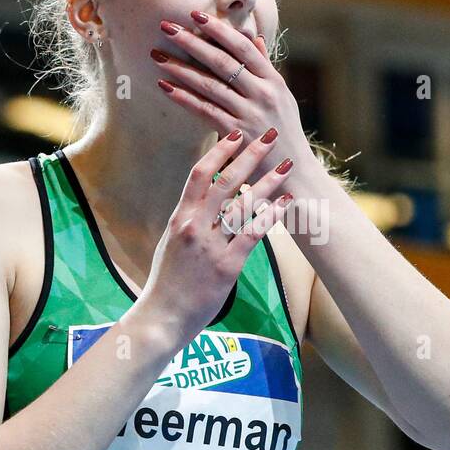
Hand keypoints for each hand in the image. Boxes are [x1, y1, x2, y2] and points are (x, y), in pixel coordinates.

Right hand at [135, 128, 296, 343]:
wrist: (162, 316)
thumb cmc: (167, 284)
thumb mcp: (171, 244)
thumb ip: (188, 222)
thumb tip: (204, 204)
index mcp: (179, 218)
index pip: (199, 174)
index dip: (219, 151)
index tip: (235, 133)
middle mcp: (194, 226)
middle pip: (225, 181)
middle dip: (250, 154)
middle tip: (268, 135)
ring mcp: (210, 245)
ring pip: (243, 204)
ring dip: (269, 181)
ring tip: (287, 164)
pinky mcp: (226, 266)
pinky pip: (253, 234)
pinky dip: (272, 215)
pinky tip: (287, 203)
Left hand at [153, 13, 312, 182]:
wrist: (297, 174)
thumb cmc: (285, 135)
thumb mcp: (282, 98)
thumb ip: (266, 68)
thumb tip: (255, 38)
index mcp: (274, 81)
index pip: (244, 47)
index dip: (219, 29)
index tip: (195, 15)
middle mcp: (264, 94)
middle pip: (223, 61)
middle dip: (192, 41)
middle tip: (166, 26)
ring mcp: (252, 114)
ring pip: (211, 85)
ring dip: (181, 68)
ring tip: (157, 56)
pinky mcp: (239, 135)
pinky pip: (206, 111)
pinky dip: (184, 98)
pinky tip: (166, 87)